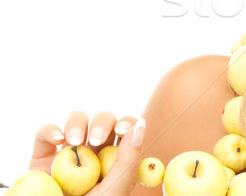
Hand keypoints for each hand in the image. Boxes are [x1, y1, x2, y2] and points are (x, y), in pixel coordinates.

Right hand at [29, 111, 144, 194]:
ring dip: (78, 123)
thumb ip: (129, 159)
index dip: (128, 123)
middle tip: (98, 140)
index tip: (123, 130)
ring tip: (75, 141)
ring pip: (78, 119)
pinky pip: (46, 132)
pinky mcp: (42, 156)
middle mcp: (94, 152)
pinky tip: (58, 140)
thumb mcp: (114, 189)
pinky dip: (51, 130)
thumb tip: (141, 124)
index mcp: (116, 158)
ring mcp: (68, 151)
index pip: (128, 129)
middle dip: (103, 123)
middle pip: (104, 121)